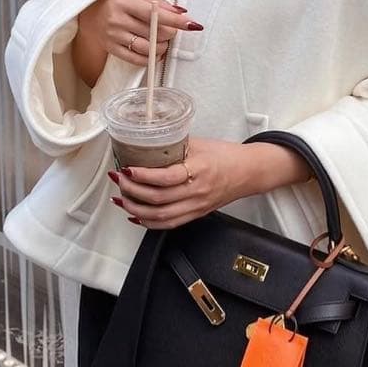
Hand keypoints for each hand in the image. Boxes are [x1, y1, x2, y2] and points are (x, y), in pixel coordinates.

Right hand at [78, 0, 203, 68]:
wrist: (91, 9)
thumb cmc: (119, 1)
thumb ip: (159, 3)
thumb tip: (181, 12)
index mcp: (125, 2)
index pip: (156, 14)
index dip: (176, 21)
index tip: (192, 25)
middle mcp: (117, 19)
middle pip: (154, 33)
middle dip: (169, 33)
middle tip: (171, 31)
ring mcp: (113, 36)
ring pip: (147, 48)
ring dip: (161, 47)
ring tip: (162, 42)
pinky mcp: (111, 48)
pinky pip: (136, 59)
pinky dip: (149, 58)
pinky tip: (154, 53)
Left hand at [109, 137, 254, 229]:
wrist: (248, 172)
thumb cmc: (226, 155)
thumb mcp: (200, 143)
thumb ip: (175, 145)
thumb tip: (147, 143)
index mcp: (199, 170)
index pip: (166, 177)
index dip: (143, 176)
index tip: (127, 169)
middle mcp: (197, 192)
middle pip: (158, 199)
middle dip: (132, 191)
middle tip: (118, 180)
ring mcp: (196, 206)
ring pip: (160, 216)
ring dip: (135, 209)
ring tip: (120, 198)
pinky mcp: (196, 214)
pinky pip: (169, 224)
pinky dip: (148, 222)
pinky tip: (135, 215)